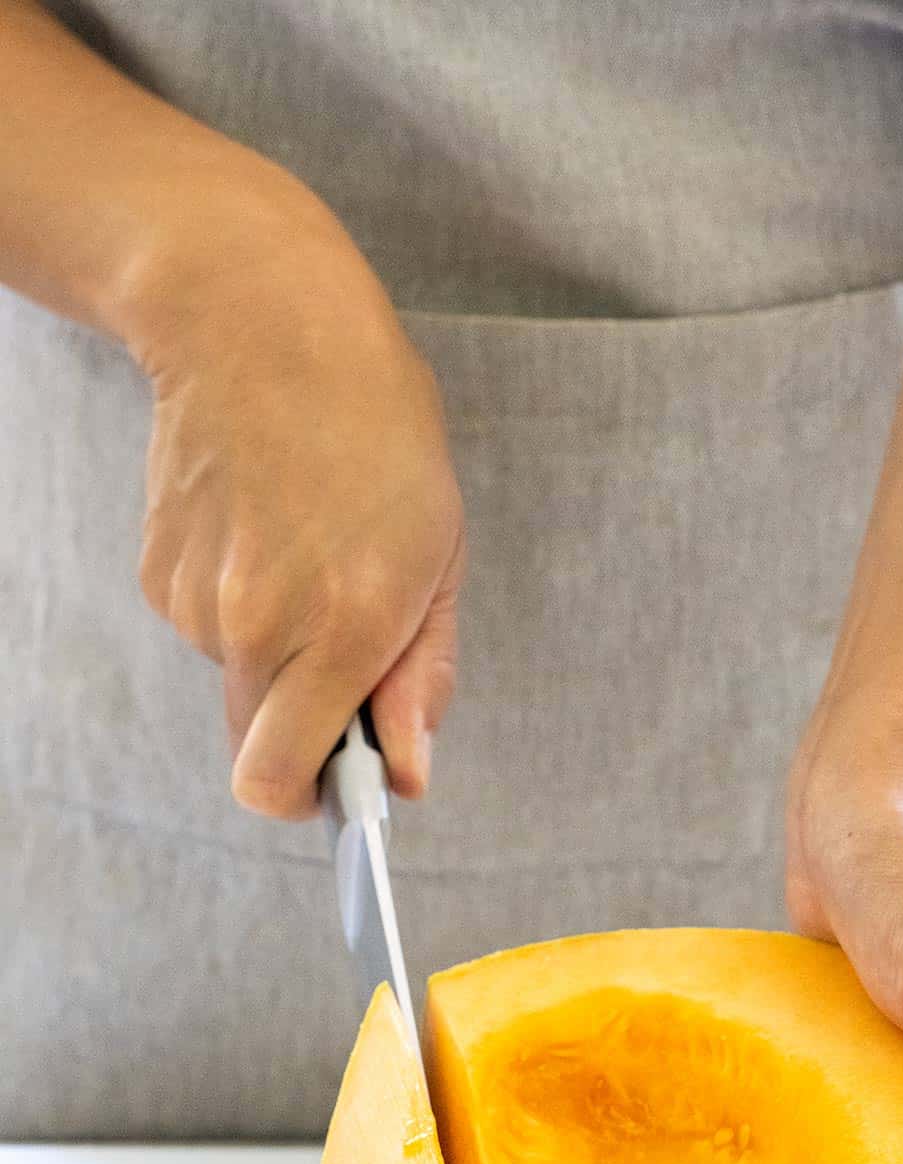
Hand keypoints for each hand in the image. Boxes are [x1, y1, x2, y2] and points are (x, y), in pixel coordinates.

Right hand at [123, 167, 464, 816]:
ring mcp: (196, 601)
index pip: (279, 782)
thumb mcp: (440, 553)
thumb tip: (408, 777)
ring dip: (278, 653)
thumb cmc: (373, 431)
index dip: (311, 797)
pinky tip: (265, 534)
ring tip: (310, 554)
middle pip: (257, 749)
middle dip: (304, 728)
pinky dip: (240, 609)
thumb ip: (422, 677)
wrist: (259, 323)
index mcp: (346, 625)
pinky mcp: (158, 577)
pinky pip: (207, 635)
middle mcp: (259, 624)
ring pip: (238, 685)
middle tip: (345, 650)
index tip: (345, 779)